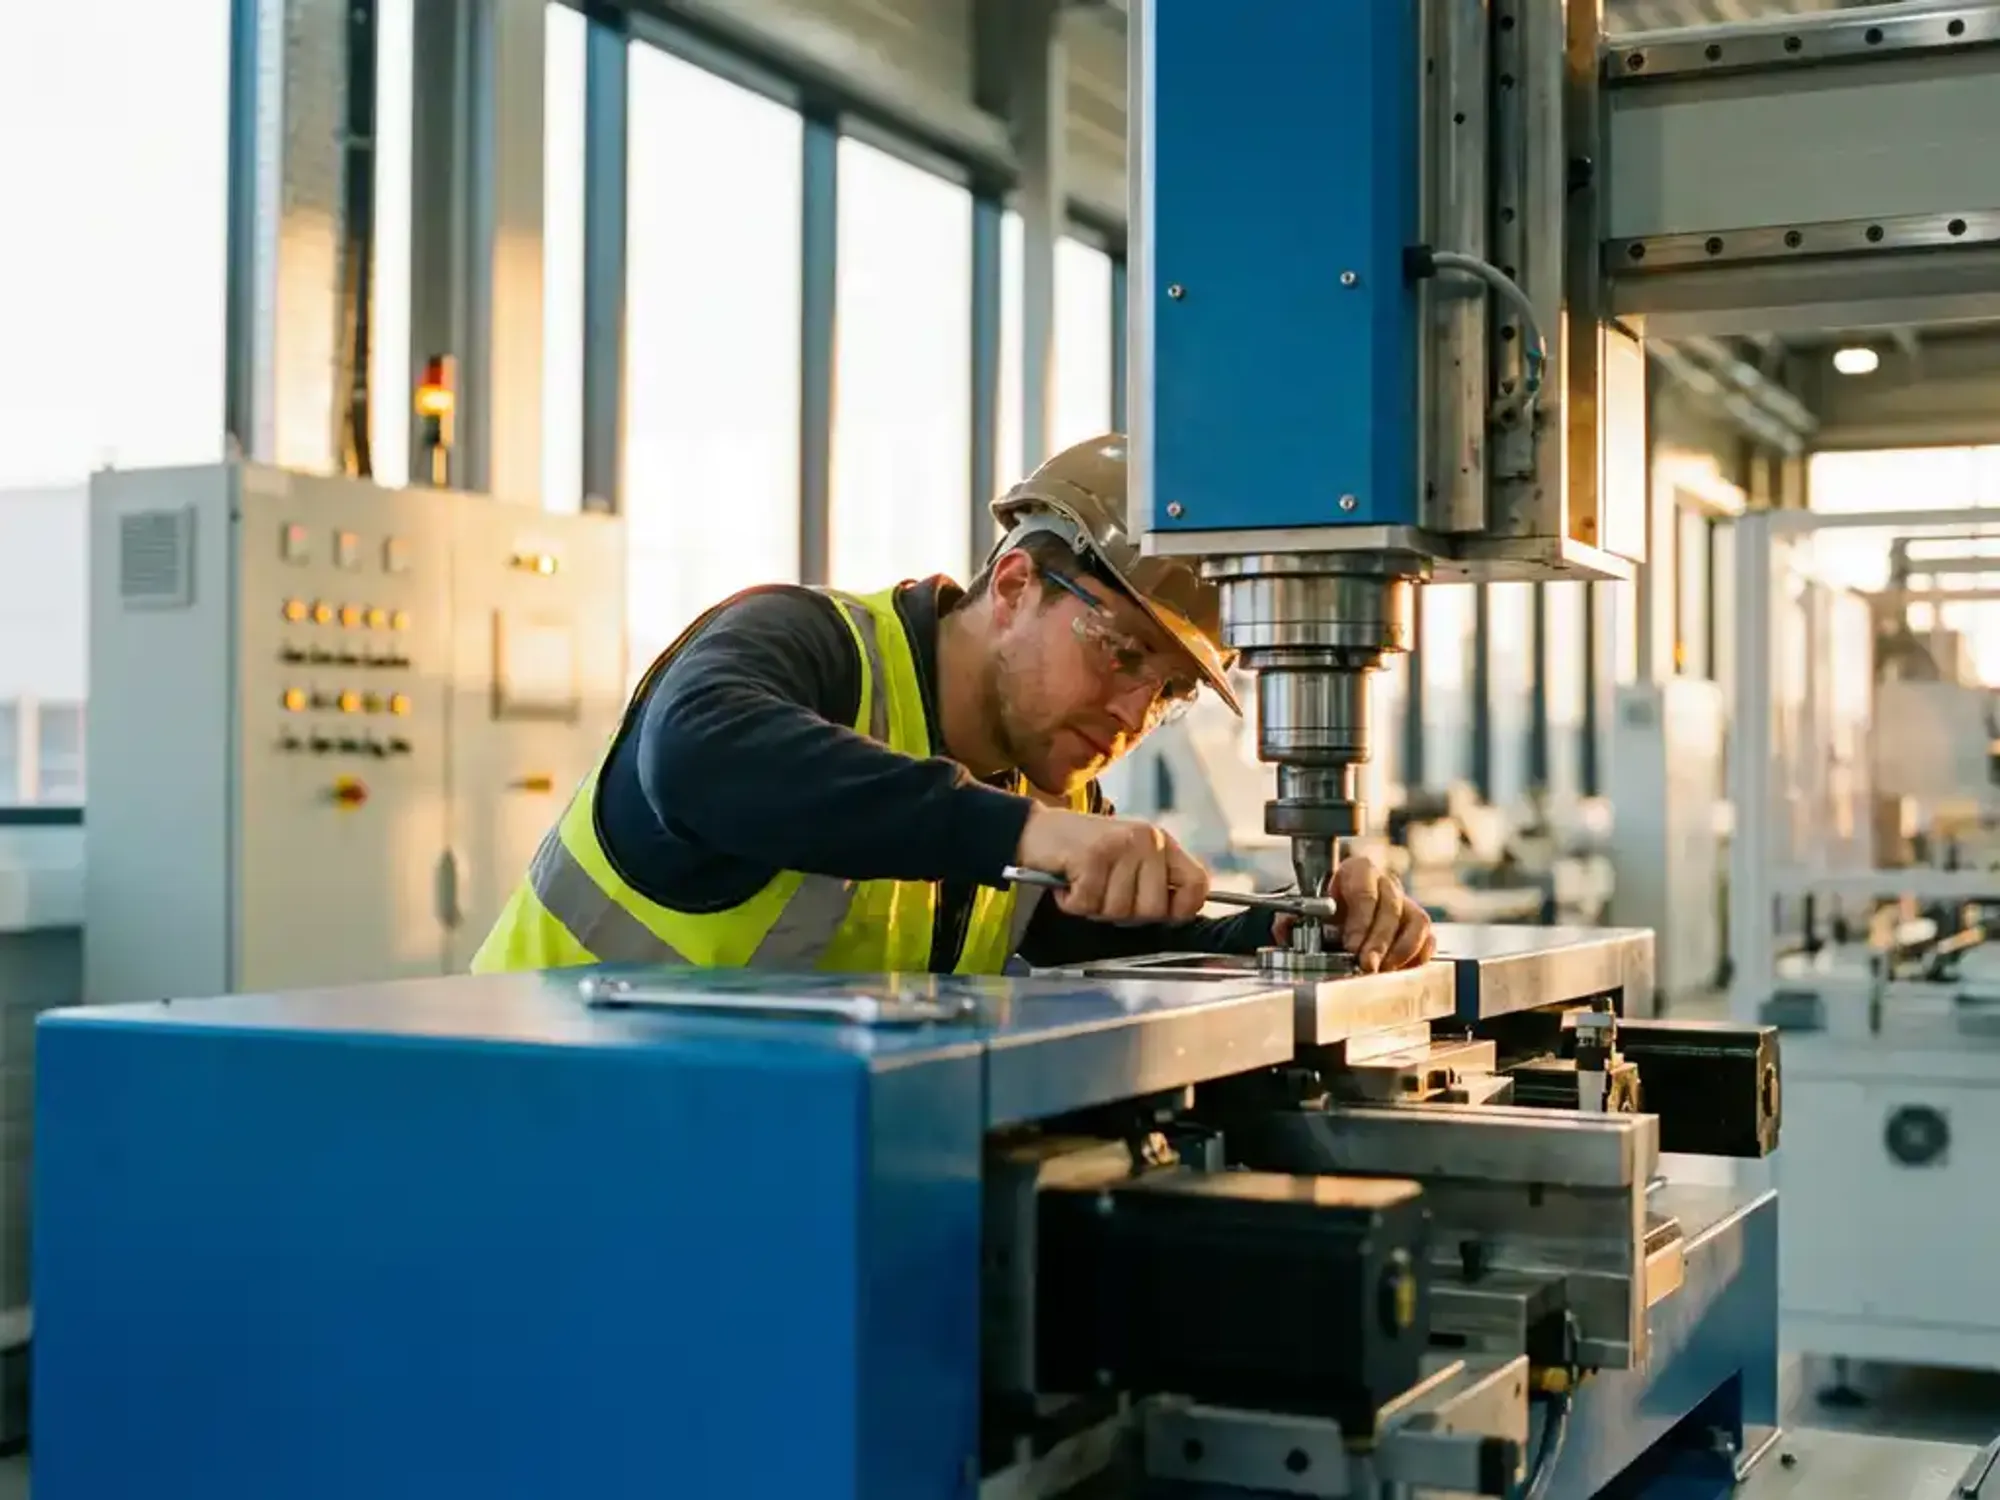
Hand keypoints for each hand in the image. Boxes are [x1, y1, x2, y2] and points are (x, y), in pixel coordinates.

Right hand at [1014, 805, 1209, 923]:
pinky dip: (1072, 902)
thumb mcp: (1130, 860)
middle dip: (1124, 914)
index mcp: (1161, 843)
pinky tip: (1068, 881)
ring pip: (1118, 911)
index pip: (1197, 885)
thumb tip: (1178, 915)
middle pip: (1153, 910)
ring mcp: (1120, 847)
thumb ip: (1155, 881)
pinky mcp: (1092, 856)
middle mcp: (1146, 840)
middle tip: (1104, 894)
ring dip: (1094, 907)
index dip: (1181, 910)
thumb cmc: (1084, 852)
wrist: (1035, 829)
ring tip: (1084, 883)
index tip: (1160, 914)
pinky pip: (1088, 904)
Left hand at [1274, 857, 1433, 972]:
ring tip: (1383, 971)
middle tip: (1367, 965)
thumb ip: (1293, 919)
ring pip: (1416, 922)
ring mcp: (1406, 903)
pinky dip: (1417, 956)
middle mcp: (1386, 883)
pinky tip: (1400, 969)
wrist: (1339, 916)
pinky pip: (1427, 938)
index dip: (1359, 921)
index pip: (1364, 891)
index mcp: (1357, 871)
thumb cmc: (1326, 911)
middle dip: (1378, 941)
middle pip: (1390, 908)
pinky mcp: (1418, 924)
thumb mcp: (1306, 912)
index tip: (1350, 946)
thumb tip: (1285, 927)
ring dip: (1401, 950)